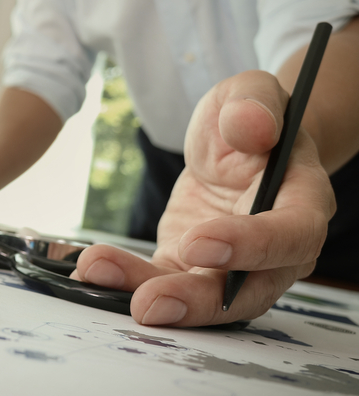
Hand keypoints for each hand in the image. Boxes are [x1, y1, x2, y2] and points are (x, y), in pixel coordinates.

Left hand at [72, 71, 335, 325]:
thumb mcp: (250, 93)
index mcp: (302, 202)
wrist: (235, 144)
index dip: (249, 246)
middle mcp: (277, 250)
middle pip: (247, 291)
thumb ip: (253, 103)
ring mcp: (234, 267)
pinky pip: (163, 283)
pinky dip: (127, 280)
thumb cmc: (248, 119)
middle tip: (147, 303)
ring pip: (201, 299)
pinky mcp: (192, 269)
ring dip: (151, 296)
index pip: (290, 235)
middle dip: (195, 302)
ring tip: (98, 276)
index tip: (197, 242)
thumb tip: (251, 127)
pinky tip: (92, 271)